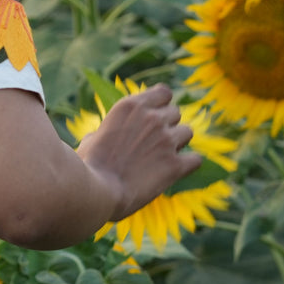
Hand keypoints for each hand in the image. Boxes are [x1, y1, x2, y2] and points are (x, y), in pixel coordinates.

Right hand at [75, 84, 200, 221]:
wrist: (96, 192)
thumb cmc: (87, 166)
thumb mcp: (92, 138)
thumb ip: (109, 130)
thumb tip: (106, 136)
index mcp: (131, 106)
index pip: (163, 92)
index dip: (161, 104)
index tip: (154, 114)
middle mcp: (152, 118)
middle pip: (175, 113)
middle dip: (166, 125)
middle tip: (153, 142)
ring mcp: (166, 140)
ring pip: (187, 132)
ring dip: (177, 142)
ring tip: (163, 156)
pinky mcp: (175, 165)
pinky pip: (196, 159)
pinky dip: (188, 164)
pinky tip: (177, 170)